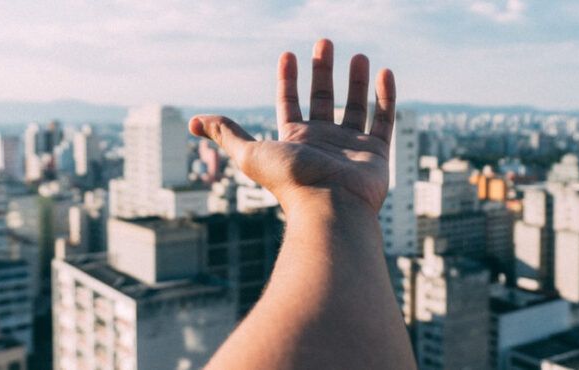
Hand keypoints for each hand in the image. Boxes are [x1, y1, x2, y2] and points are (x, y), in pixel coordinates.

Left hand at [189, 39, 396, 212]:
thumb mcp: (250, 153)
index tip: (288, 55)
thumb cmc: (290, 181)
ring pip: (355, 107)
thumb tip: (193, 122)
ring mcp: (350, 147)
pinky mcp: (375, 153)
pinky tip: (385, 73)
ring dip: (356, 81)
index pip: (289, 103)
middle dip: (322, 71)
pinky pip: (383, 120)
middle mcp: (322, 142)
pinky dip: (386, 97)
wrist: (330, 206)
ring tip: (358, 56)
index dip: (287, 80)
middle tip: (324, 42)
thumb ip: (226, 134)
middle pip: (322, 99)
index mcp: (294, 141)